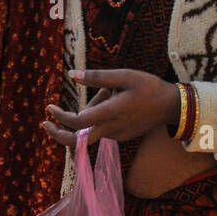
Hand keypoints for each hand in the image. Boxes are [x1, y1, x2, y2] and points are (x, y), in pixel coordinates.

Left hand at [42, 69, 179, 147]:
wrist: (171, 106)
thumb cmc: (149, 87)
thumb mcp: (125, 76)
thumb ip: (97, 77)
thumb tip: (71, 75)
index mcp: (110, 113)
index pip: (77, 122)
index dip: (60, 117)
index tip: (50, 108)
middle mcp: (110, 129)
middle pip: (76, 141)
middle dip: (58, 134)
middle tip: (45, 123)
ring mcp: (114, 136)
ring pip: (90, 131)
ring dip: (87, 115)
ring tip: (107, 92)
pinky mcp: (119, 138)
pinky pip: (101, 130)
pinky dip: (99, 118)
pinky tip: (115, 102)